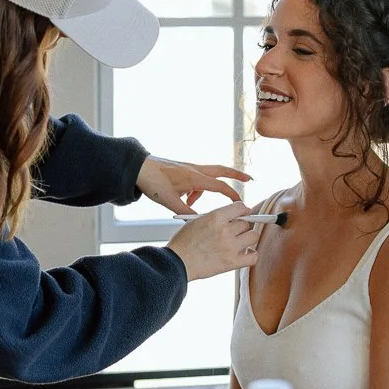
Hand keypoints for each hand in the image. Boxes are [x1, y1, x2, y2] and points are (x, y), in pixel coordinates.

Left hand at [136, 156, 251, 218]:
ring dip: (205, 190)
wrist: (139, 168)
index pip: (220, 186)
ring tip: (189, 202)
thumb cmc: (153, 183)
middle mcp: (195, 170)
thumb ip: (186, 212)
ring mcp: (189, 168)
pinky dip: (194, 189)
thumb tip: (198, 220)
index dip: (232, 195)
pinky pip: (196, 179)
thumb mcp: (170, 202)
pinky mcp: (183, 169)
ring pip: (208, 177)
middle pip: (222, 171)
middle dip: (237, 176)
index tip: (241, 203)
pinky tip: (182, 197)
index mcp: (195, 177)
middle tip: (250, 179)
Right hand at [167, 202, 259, 280]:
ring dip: (248, 239)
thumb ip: (215, 217)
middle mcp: (225, 230)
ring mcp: (230, 247)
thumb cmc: (182, 243)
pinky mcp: (232, 263)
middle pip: (247, 223)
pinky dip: (251, 255)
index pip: (240, 207)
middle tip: (236, 231)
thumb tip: (231, 216)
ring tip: (240, 242)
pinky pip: (253, 257)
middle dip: (242, 226)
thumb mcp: (195, 221)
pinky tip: (244, 254)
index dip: (242, 210)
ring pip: (253, 236)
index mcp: (215, 217)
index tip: (242, 214)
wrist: (176, 263)